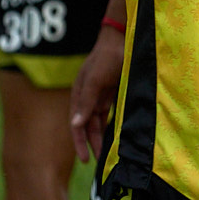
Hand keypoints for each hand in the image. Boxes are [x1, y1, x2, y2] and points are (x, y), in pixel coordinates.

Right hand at [71, 18, 125, 162]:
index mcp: (79, 95)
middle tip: (100, 161)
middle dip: (91, 143)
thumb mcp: (94, 79)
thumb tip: (76, 125)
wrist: (122, 38)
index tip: (85, 159)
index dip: (79, 142)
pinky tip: (114, 136)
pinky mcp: (113, 92)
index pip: (77, 124)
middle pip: (88, 126)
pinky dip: (110, 125)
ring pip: (98, 121)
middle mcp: (88, 97)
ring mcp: (100, 94)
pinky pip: (109, 113)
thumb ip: (86, 101)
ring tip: (107, 153)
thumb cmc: (106, 57)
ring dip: (101, 136)